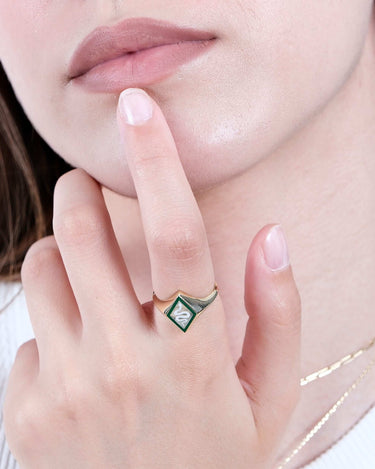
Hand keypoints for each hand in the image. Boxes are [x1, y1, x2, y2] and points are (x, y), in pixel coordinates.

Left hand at [3, 88, 300, 468]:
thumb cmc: (217, 462)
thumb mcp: (266, 395)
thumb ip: (276, 312)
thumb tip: (271, 236)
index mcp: (193, 359)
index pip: (178, 238)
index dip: (159, 162)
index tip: (139, 110)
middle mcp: (124, 367)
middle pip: (83, 235)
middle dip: (78, 192)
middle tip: (86, 186)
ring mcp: (66, 391)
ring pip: (40, 272)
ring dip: (60, 253)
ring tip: (87, 278)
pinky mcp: (25, 413)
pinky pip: (24, 335)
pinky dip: (49, 326)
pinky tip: (77, 359)